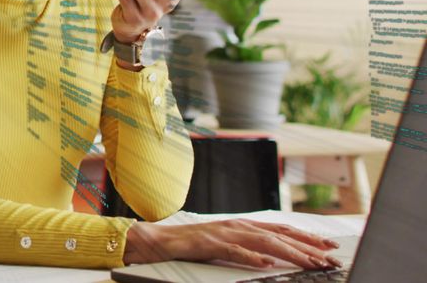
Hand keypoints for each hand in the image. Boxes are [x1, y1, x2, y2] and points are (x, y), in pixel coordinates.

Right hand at [124, 220, 342, 268]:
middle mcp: (238, 225)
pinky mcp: (210, 244)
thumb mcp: (226, 242)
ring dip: (290, 253)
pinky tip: (266, 264)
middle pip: (279, 235)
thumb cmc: (193, 244)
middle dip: (307, 247)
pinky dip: (252, 257)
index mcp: (243, 225)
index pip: (281, 229)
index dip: (306, 237)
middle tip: (329, 258)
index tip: (328, 247)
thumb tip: (271, 257)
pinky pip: (234, 250)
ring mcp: (224, 233)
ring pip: (264, 242)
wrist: (160, 239)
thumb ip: (247, 246)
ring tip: (310, 263)